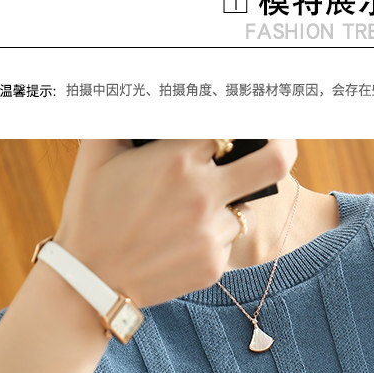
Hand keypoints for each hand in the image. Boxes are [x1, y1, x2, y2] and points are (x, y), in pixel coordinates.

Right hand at [52, 139, 295, 306]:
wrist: (90, 282)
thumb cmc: (90, 211)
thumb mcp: (97, 152)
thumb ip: (124, 115)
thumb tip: (141, 90)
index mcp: (177, 158)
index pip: (231, 125)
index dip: (238, 120)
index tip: (242, 119)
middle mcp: (202, 194)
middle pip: (276, 160)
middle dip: (283, 143)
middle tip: (280, 139)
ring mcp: (212, 233)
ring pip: (245, 206)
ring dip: (229, 202)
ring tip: (193, 208)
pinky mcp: (214, 265)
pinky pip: (228, 239)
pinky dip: (213, 234)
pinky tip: (180, 239)